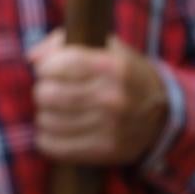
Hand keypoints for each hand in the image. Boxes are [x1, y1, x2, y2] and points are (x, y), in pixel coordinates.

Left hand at [29, 29, 167, 164]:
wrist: (161, 112)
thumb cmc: (120, 72)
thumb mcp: (101, 46)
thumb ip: (62, 43)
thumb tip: (32, 59)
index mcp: (114, 67)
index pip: (62, 64)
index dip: (45, 66)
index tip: (47, 70)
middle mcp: (114, 98)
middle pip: (49, 94)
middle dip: (42, 90)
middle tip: (50, 90)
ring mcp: (111, 127)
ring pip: (47, 121)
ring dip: (44, 114)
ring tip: (55, 110)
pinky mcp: (106, 151)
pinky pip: (54, 146)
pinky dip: (46, 137)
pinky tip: (55, 129)